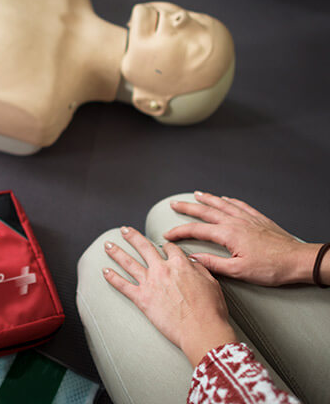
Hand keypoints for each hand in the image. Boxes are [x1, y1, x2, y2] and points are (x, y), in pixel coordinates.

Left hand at [103, 226, 236, 366]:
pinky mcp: (142, 298)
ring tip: (107, 245)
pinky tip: (105, 271)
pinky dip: (112, 277)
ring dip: (116, 252)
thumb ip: (199, 268)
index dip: (165, 246)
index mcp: (180, 264)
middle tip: (124, 230)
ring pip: (128, 262)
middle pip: (143, 247)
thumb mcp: (211, 283)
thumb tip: (192, 261)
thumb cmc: (210, 310)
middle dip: (132, 236)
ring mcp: (150, 283)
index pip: (169, 248)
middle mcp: (162, 269)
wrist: (201, 330)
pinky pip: (123, 285)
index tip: (162, 245)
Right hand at [164, 191, 318, 285]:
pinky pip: (240, 205)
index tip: (168, 235)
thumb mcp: (239, 271)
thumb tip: (194, 260)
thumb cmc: (272, 268)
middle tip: (175, 204)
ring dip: (207, 199)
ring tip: (197, 194)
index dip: (179, 232)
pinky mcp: (259, 219)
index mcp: (228, 234)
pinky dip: (230, 200)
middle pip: (206, 211)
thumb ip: (213, 264)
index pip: (196, 230)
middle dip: (188, 207)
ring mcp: (248, 218)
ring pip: (222, 204)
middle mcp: (236, 222)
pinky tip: (226, 199)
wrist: (298, 260)